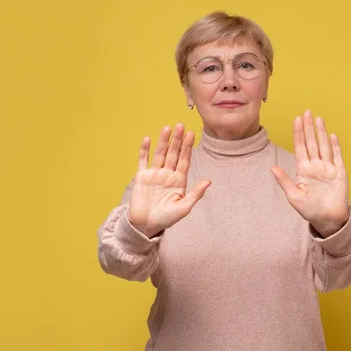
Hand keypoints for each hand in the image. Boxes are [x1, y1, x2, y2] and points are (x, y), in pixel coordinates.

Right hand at [128, 123, 210, 237]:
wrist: (146, 225)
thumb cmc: (166, 219)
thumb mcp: (184, 208)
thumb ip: (196, 194)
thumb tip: (209, 181)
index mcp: (179, 180)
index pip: (184, 160)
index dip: (187, 147)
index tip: (191, 134)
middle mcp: (168, 174)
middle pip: (173, 153)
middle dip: (177, 140)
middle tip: (180, 125)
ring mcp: (154, 174)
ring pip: (160, 154)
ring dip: (163, 141)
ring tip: (167, 128)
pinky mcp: (142, 177)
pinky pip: (143, 161)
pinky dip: (144, 150)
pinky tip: (147, 139)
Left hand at [271, 110, 349, 236]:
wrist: (328, 220)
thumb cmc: (310, 210)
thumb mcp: (294, 196)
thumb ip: (284, 181)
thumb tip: (272, 168)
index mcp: (303, 170)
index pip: (300, 147)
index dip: (298, 134)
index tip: (297, 120)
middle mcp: (315, 166)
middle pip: (311, 142)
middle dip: (309, 128)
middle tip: (307, 112)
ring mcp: (328, 168)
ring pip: (324, 146)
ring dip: (321, 132)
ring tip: (318, 119)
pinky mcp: (339, 172)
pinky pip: (337, 156)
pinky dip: (335, 146)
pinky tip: (332, 135)